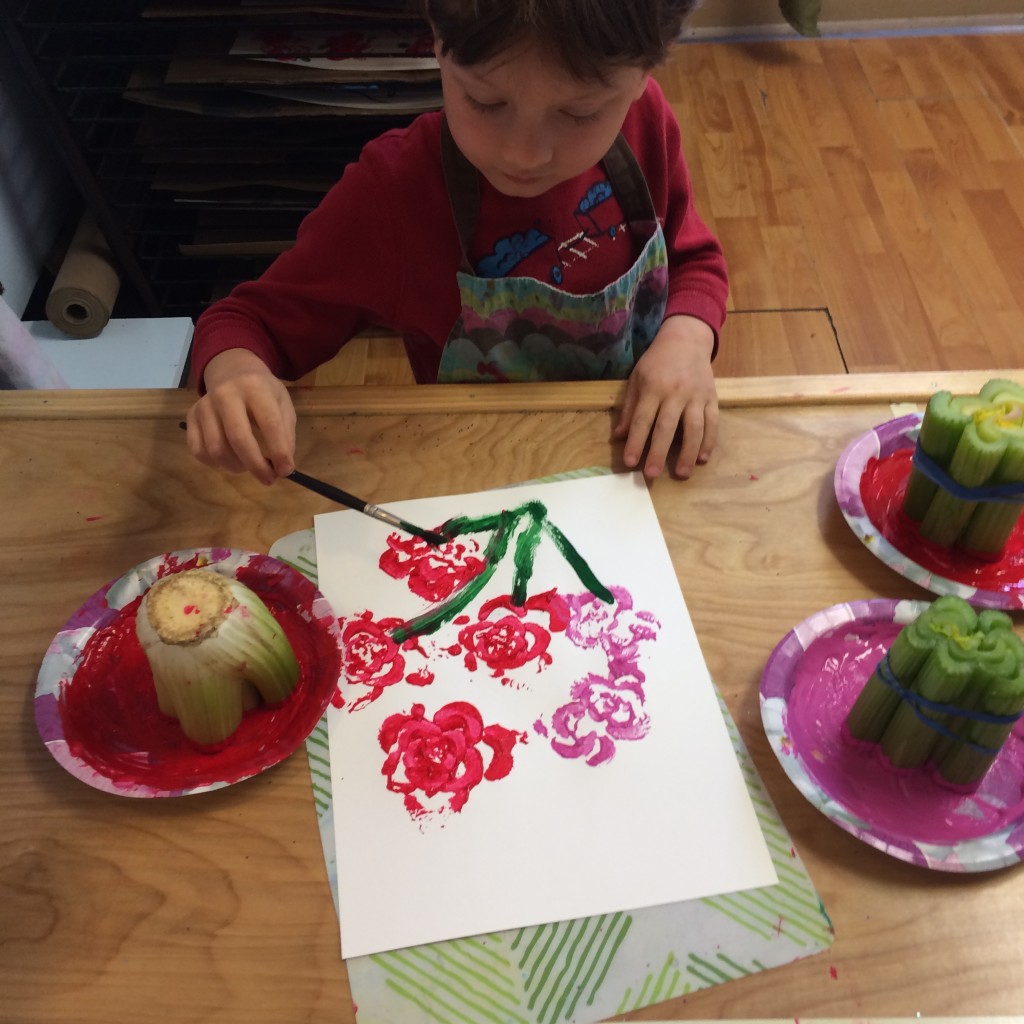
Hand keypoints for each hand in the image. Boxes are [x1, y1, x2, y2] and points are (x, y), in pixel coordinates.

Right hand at [184, 349, 296, 485]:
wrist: (231, 370)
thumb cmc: (262, 391)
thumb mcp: (282, 403)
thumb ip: (286, 432)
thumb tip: (282, 466)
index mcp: (255, 387)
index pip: (269, 422)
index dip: (279, 450)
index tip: (286, 471)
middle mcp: (225, 394)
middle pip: (238, 438)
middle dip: (256, 465)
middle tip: (269, 479)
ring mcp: (204, 406)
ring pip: (216, 449)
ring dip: (236, 466)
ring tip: (249, 465)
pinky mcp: (190, 417)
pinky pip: (199, 451)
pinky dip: (216, 463)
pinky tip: (230, 460)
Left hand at [614, 315, 717, 478]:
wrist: (686, 340)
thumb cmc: (656, 362)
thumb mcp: (636, 379)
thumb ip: (629, 408)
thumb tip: (619, 436)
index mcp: (653, 387)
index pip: (642, 419)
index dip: (635, 442)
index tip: (630, 462)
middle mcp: (675, 392)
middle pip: (666, 427)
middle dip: (658, 452)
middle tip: (652, 474)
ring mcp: (696, 396)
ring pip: (693, 427)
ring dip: (687, 452)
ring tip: (681, 473)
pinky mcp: (712, 398)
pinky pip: (712, 423)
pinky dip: (708, 442)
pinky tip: (702, 458)